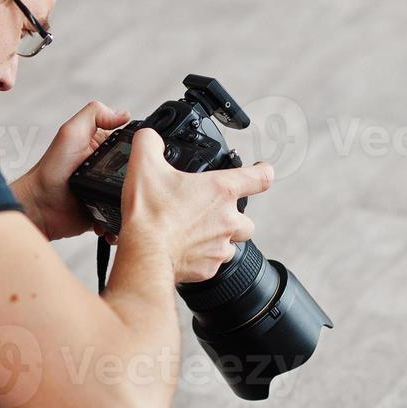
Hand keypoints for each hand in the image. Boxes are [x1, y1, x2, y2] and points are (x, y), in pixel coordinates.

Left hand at [12, 100, 129, 241]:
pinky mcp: (104, 213)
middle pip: (137, 174)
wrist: (39, 206)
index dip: (143, 151)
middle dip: (142, 182)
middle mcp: (108, 169)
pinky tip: (118, 224)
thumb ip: (94, 115)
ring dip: (135, 204)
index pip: (132, 146)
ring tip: (134, 208)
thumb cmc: (51, 169)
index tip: (151, 158)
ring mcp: (107, 192)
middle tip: (143, 188)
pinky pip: (122, 218)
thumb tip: (124, 114)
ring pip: (133, 198)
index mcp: (103, 148)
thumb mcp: (71, 133)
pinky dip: (123, 222)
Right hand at [118, 128, 272, 283]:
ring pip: (230, 244)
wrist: (144, 254)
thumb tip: (149, 138)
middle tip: (210, 213)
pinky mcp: (208, 269)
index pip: (260, 177)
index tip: (260, 171)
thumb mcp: (144, 165)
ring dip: (218, 239)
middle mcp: (227, 220)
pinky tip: (182, 251)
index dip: (262, 171)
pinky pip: (212, 263)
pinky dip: (201, 258)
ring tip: (194, 233)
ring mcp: (220, 246)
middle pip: (247, 220)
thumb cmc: (149, 213)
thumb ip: (149, 143)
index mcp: (220, 190)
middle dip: (233, 217)